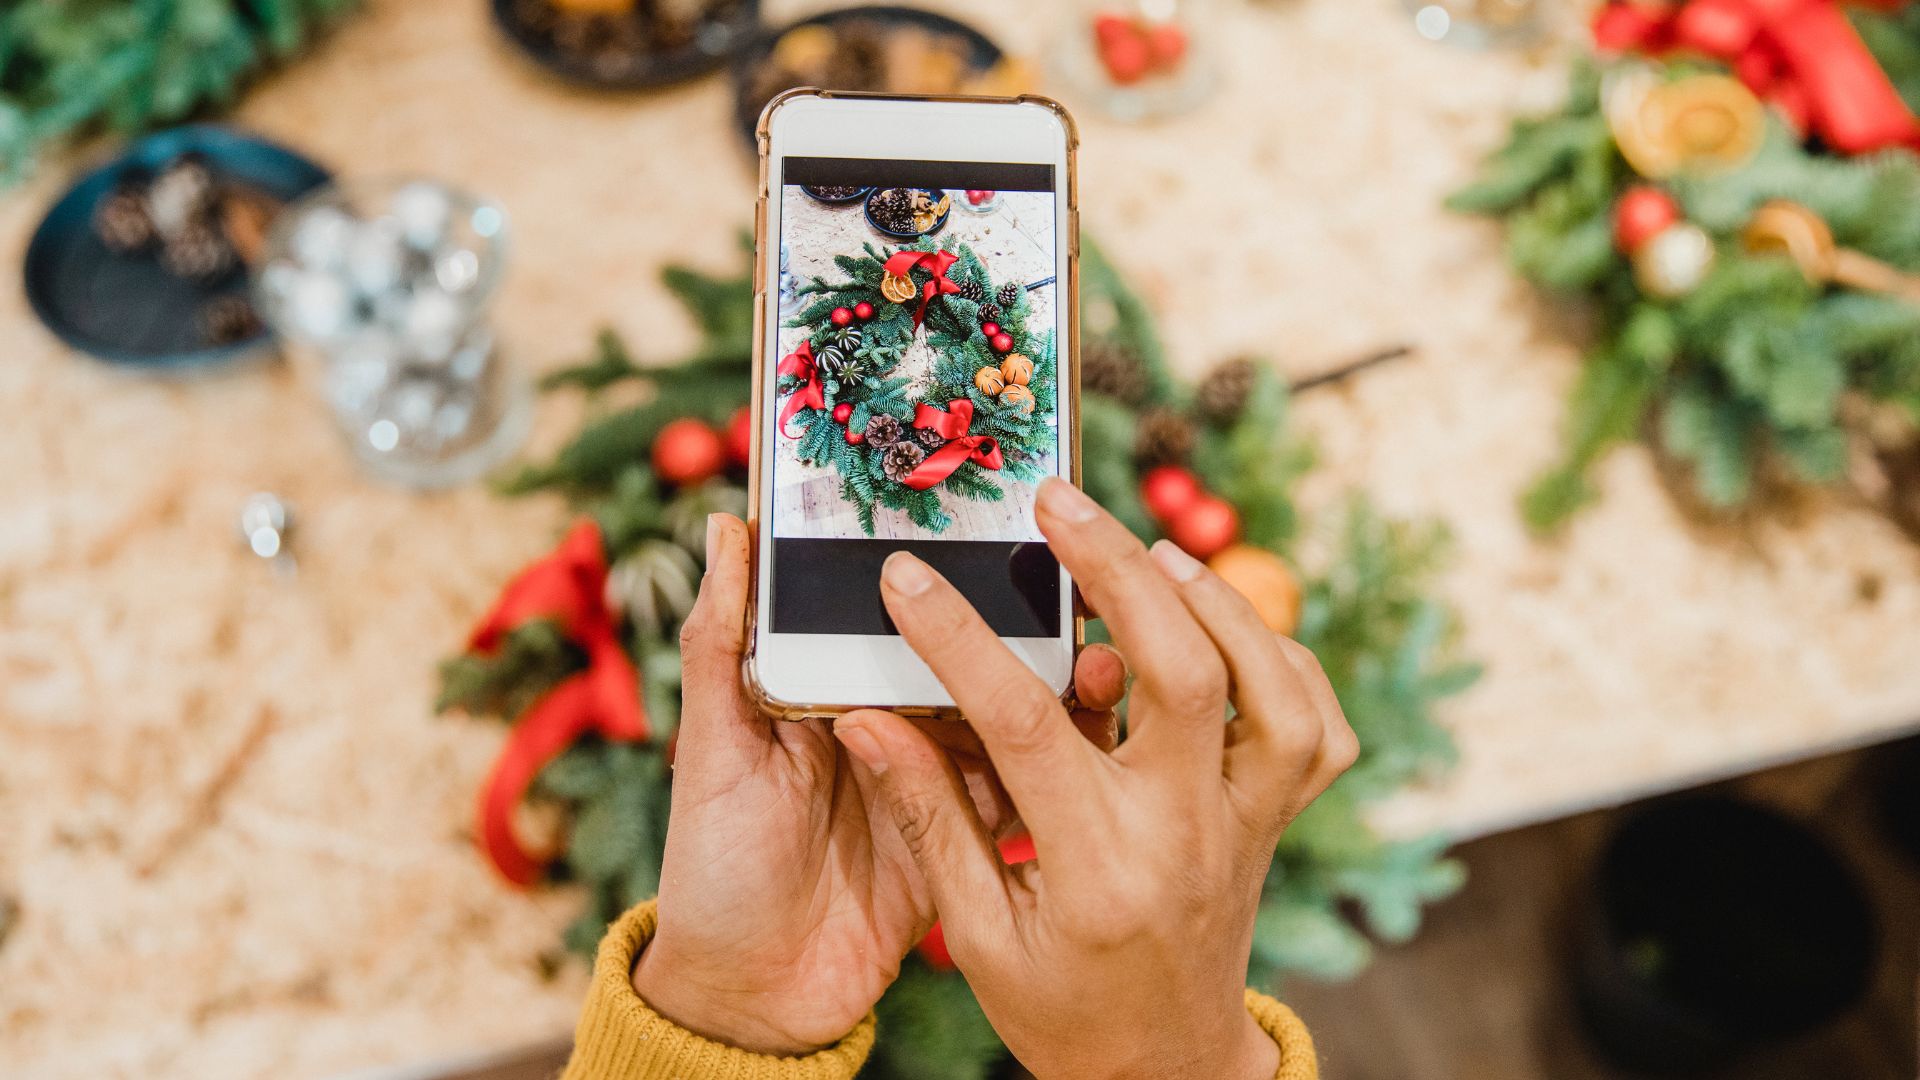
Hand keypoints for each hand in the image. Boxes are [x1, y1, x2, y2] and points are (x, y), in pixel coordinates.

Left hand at [631, 513, 1126, 1054]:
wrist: (751, 998)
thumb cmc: (713, 867)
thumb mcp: (711, 748)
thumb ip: (721, 644)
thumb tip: (724, 526)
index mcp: (832, 689)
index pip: (891, 615)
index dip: (935, 574)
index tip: (986, 525)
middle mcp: (890, 726)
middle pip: (960, 659)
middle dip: (1012, 625)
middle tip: (1064, 590)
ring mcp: (935, 783)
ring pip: (1002, 719)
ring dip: (1046, 690)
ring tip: (1092, 654)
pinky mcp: (967, 840)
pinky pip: (1020, 794)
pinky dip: (1053, 769)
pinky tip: (1090, 737)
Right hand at [831, 479, 1357, 1079]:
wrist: (1162, 1068)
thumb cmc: (1059, 1006)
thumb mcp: (975, 931)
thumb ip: (929, 817)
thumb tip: (869, 716)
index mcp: (1094, 869)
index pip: (1025, 726)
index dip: (958, 641)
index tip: (908, 577)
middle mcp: (1184, 834)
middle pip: (1180, 673)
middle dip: (1118, 569)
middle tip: (1059, 503)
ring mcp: (1244, 823)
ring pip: (1272, 689)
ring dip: (1218, 602)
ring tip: (1150, 552)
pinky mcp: (1276, 818)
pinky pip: (1314, 725)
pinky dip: (1279, 657)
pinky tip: (1219, 623)